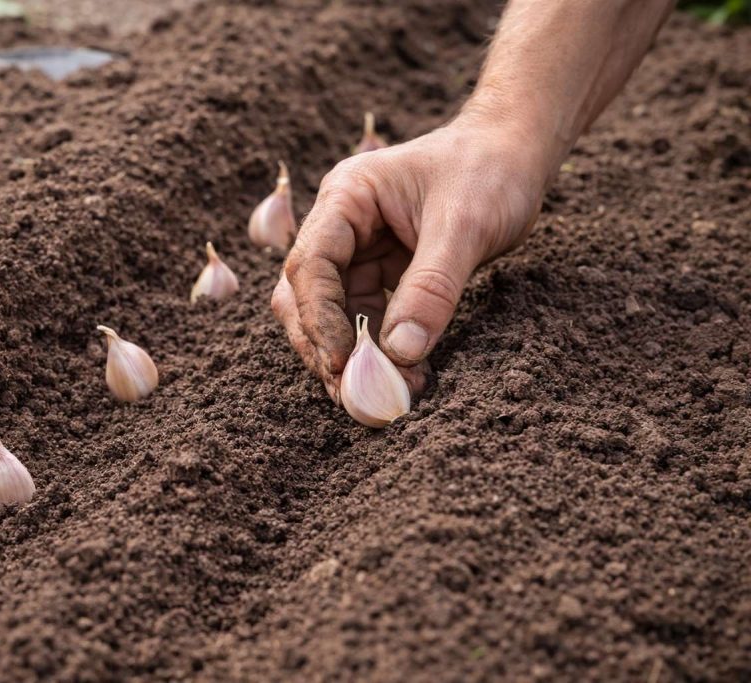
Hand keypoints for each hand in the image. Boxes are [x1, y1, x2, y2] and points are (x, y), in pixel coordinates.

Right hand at [272, 114, 549, 403]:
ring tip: (387, 398)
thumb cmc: (490, 170)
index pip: (311, 264)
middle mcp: (340, 226)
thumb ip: (432, 288)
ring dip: (353, 360)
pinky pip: (367, 322)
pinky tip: (406, 378)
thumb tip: (401, 353)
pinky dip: (380, 354)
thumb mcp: (466, 226)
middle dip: (326, 348)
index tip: (342, 364)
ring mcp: (358, 252)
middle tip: (357, 397)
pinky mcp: (381, 274)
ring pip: (333, 317)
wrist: (516, 154)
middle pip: (305, 297)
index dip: (319, 318)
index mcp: (346, 197)